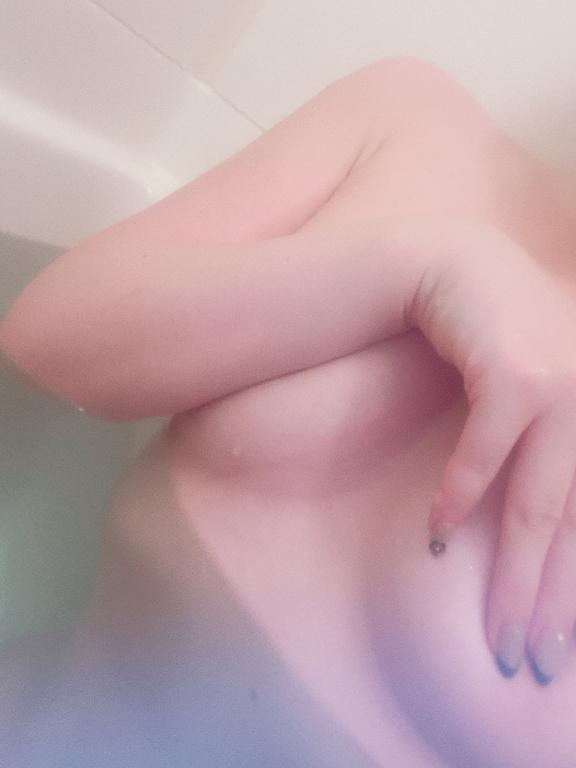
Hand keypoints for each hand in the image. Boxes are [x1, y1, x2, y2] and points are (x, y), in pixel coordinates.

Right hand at [408, 223, 575, 684]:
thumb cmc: (493, 335)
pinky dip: (460, 498)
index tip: (555, 645)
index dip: (573, 589)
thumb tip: (540, 535)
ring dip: (514, 575)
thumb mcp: (535, 392)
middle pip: (574, 527)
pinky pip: (486, 454)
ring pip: (539, 505)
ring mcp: (564, 386)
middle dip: (549, 603)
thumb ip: (547, 451)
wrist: (455, 268)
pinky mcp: (518, 373)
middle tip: (526, 662)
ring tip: (497, 634)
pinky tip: (438, 540)